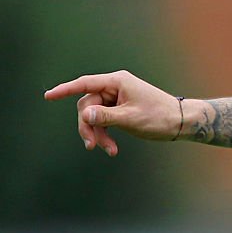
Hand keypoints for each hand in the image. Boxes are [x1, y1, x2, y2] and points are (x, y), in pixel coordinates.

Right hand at [44, 70, 182, 155]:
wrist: (182, 122)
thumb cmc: (159, 117)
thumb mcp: (131, 119)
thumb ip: (106, 117)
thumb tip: (85, 114)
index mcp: (117, 82)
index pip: (85, 84)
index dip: (65, 90)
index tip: (48, 96)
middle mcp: (116, 87)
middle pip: (88, 104)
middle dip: (89, 126)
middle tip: (91, 146)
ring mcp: (118, 98)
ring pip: (95, 115)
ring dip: (98, 134)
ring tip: (109, 150)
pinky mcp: (121, 109)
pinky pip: (104, 121)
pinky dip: (106, 134)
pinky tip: (111, 149)